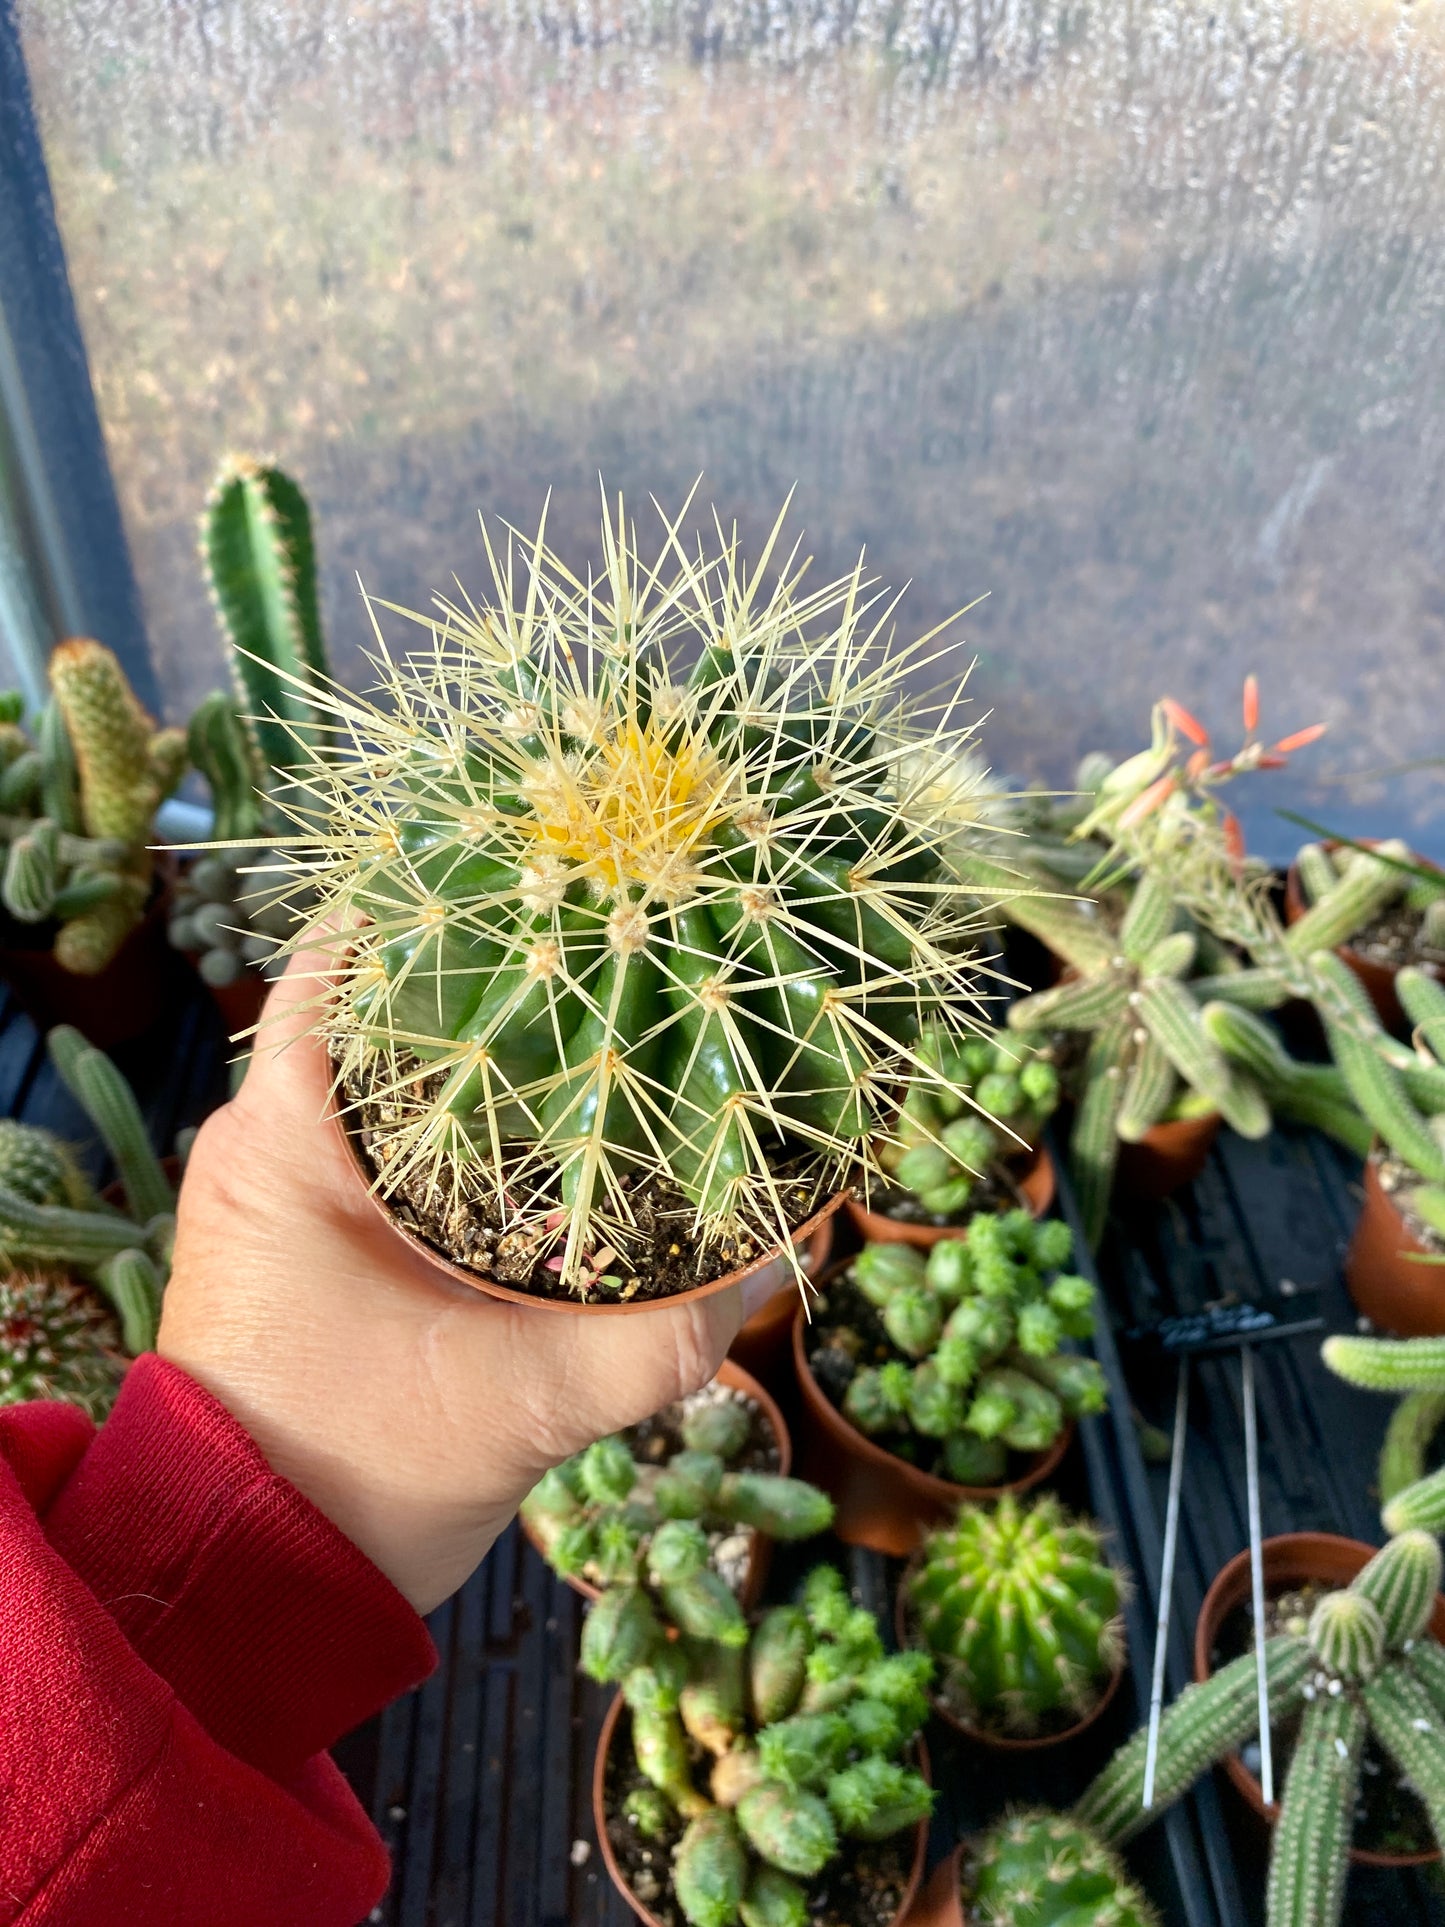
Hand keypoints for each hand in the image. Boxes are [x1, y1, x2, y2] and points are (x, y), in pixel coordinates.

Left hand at [159, 948, 788, 1614]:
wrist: (254, 1589)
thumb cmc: (353, 1486)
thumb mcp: (521, 1405)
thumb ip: (660, 1339)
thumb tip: (785, 1253)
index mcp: (286, 1143)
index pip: (350, 964)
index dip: (450, 910)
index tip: (550, 887)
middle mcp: (269, 1143)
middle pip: (380, 1007)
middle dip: (487, 977)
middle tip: (602, 950)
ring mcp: (281, 1190)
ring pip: (387, 1074)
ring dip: (475, 1052)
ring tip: (594, 1021)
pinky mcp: (304, 1240)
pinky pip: (386, 1142)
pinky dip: (459, 1125)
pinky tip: (554, 1135)